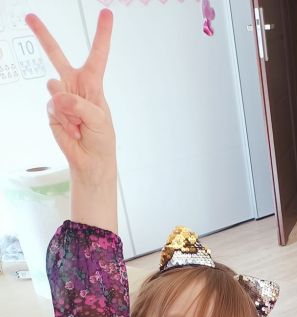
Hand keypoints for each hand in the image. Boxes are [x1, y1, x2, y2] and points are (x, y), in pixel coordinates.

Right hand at [26, 11, 114, 177]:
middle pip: (56, 55)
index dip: (102, 34)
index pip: (98, 54)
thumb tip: (58, 95)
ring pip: (55, 87)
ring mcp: (61, 96)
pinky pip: (53, 107)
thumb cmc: (102, 139)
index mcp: (92, 82)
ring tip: (80, 125)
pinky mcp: (52, 110)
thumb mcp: (99, 120)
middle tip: (29, 16)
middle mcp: (74, 85)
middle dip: (42, 35)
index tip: (107, 13)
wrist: (91, 161)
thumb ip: (80, 104)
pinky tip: (73, 130)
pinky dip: (65, 121)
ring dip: (69, 110)